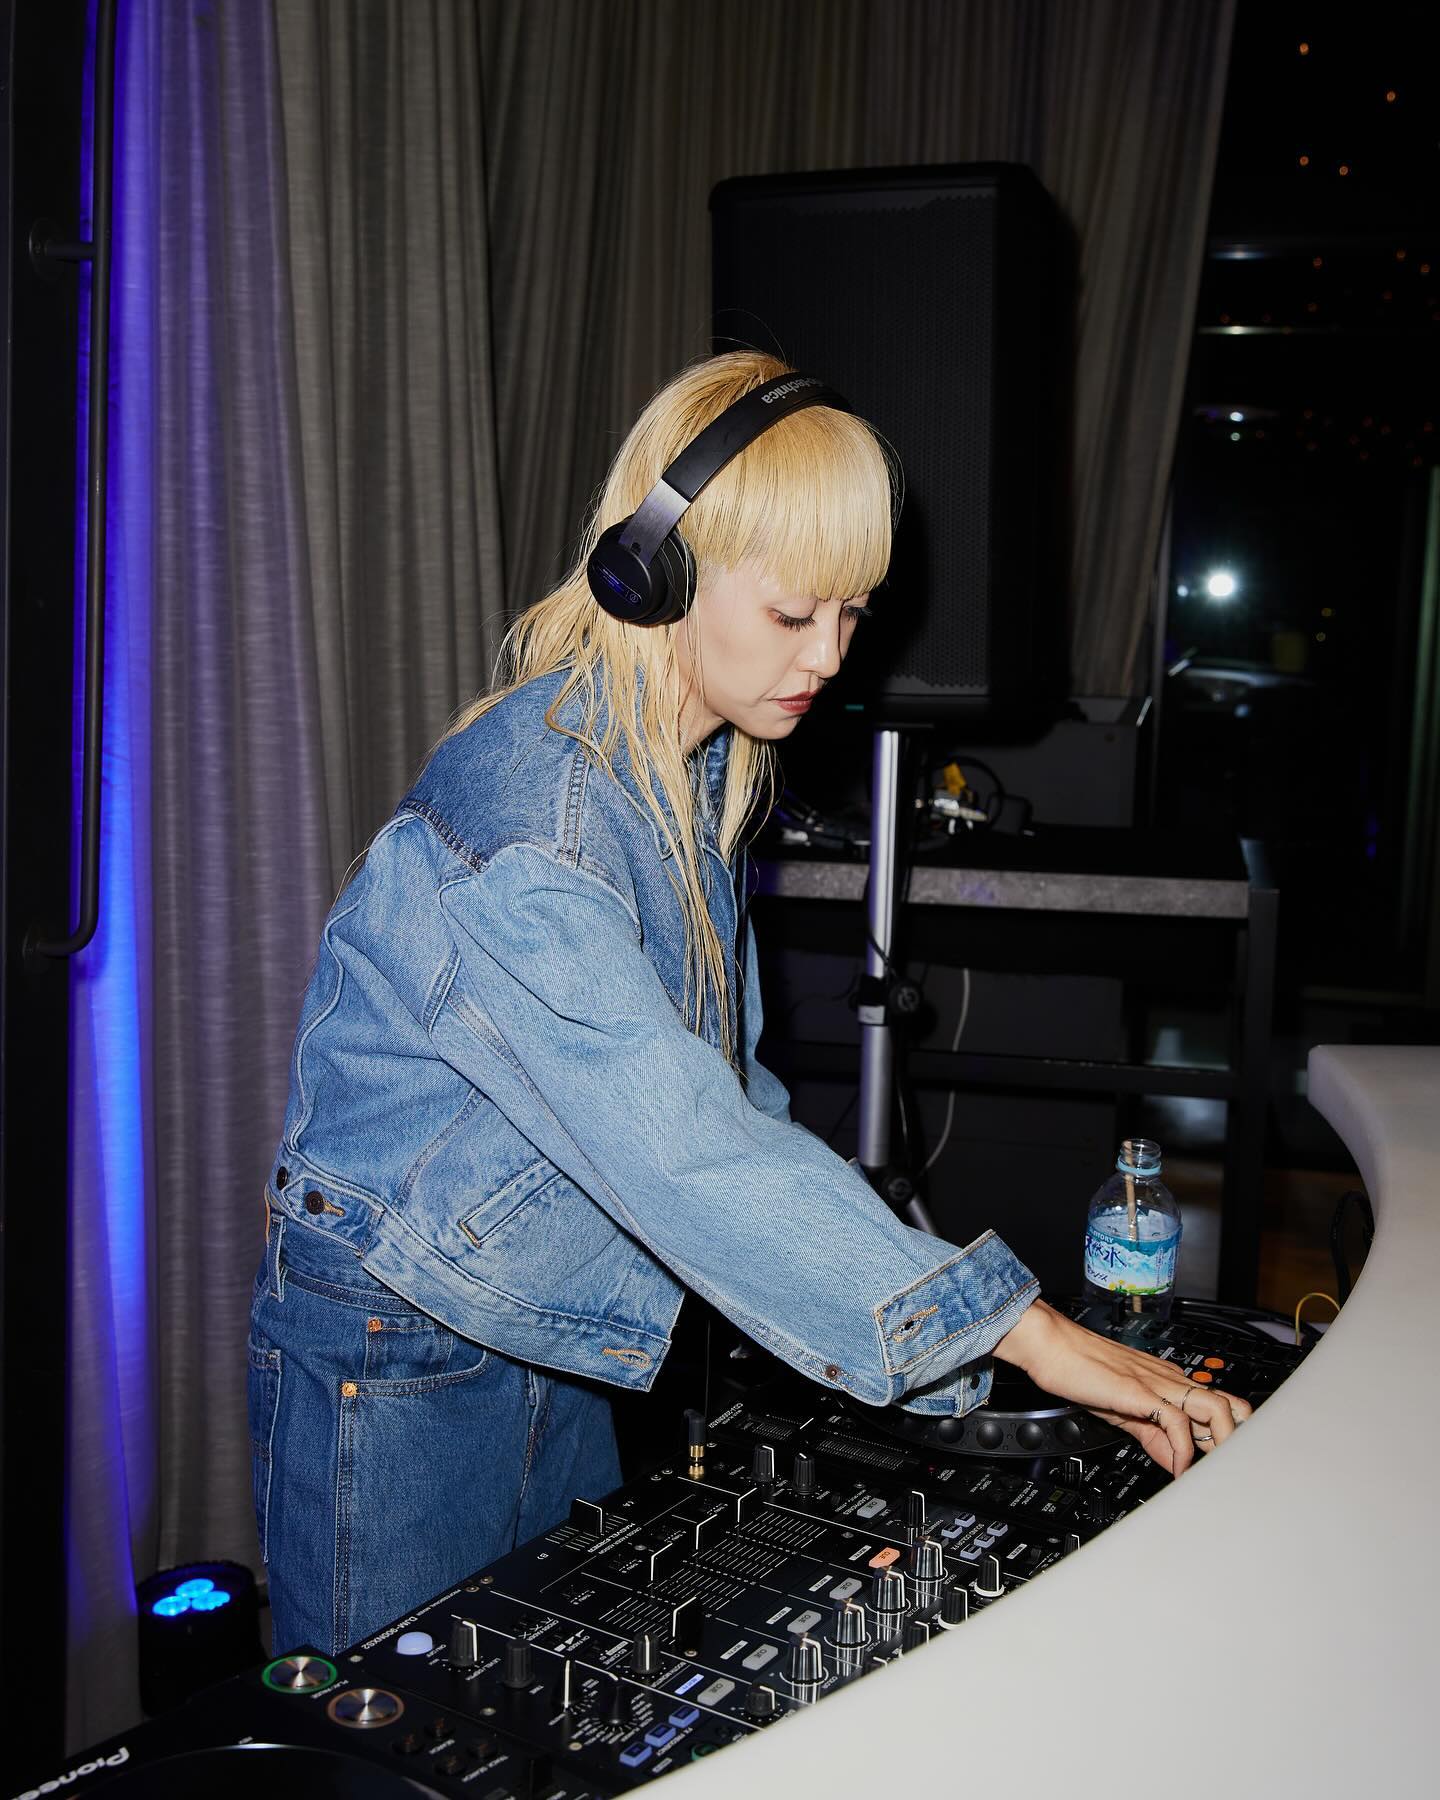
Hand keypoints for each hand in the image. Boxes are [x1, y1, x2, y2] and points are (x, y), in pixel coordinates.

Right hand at [991, 1298, 1253, 1474]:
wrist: (1050, 1346)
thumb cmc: (1079, 1369)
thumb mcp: (1123, 1410)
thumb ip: (1152, 1435)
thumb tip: (1174, 1460)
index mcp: (1169, 1381)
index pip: (1220, 1405)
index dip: (1229, 1436)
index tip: (1220, 1464)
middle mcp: (1171, 1379)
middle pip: (1230, 1406)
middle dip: (1239, 1442)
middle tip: (1228, 1471)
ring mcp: (1158, 1383)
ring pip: (1215, 1409)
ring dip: (1222, 1444)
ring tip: (1212, 1473)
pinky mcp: (1140, 1390)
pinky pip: (1176, 1421)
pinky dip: (1183, 1450)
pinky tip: (1175, 1468)